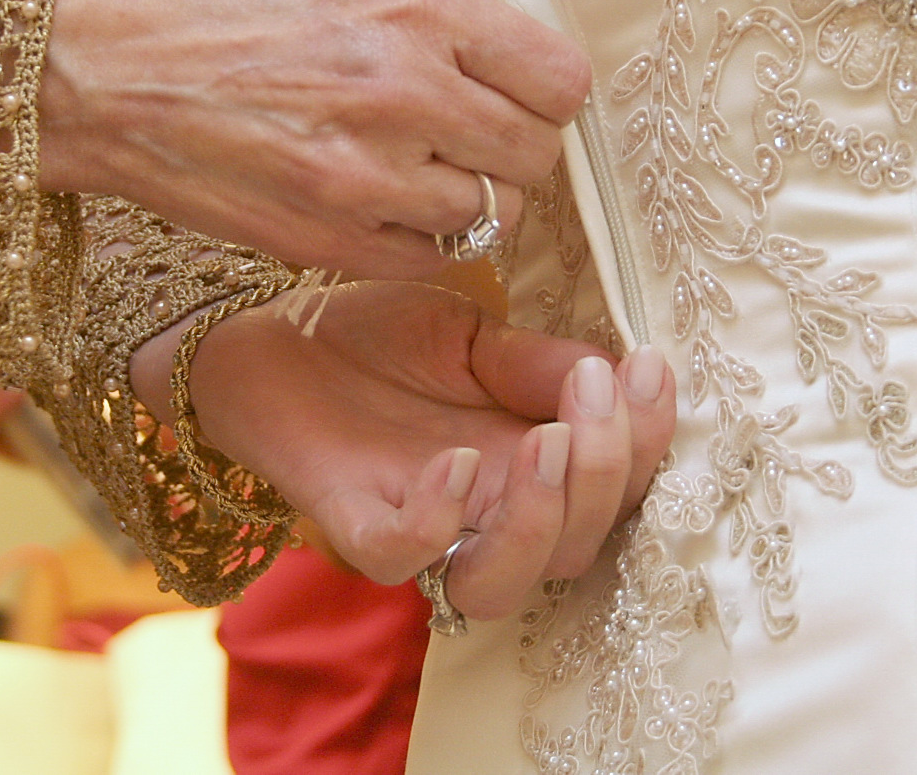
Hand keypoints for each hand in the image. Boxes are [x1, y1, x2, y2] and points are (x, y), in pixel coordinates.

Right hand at [37, 0, 591, 278]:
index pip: (562, 78)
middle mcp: (406, 93)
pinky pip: (434, 257)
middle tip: (468, 130)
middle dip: (513, 144)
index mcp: (418, 8)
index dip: (546, 88)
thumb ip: (442, 17)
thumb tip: (520, 64)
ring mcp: (370, 179)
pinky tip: (379, 200)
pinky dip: (422, 236)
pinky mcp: (333, 242)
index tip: (520, 89)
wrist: (105, 71)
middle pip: (537, 153)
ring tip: (417, 166)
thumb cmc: (220, 8)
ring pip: (495, 215)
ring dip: (471, 196)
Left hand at [135, 282, 675, 619]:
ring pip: (501, 584)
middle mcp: (485, 510)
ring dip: (543, 521)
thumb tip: (618, 370)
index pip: (616, 489)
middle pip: (578, 547)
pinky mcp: (351, 520)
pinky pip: (404, 557)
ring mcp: (420, 522)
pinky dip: (440, 518)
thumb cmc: (374, 337)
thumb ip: (538, 363)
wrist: (268, 333)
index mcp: (528, 464)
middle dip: (605, 473)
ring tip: (548, 443)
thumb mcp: (473, 333)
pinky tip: (454, 459)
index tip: (648, 365)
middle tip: (594, 390)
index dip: (647, 441)